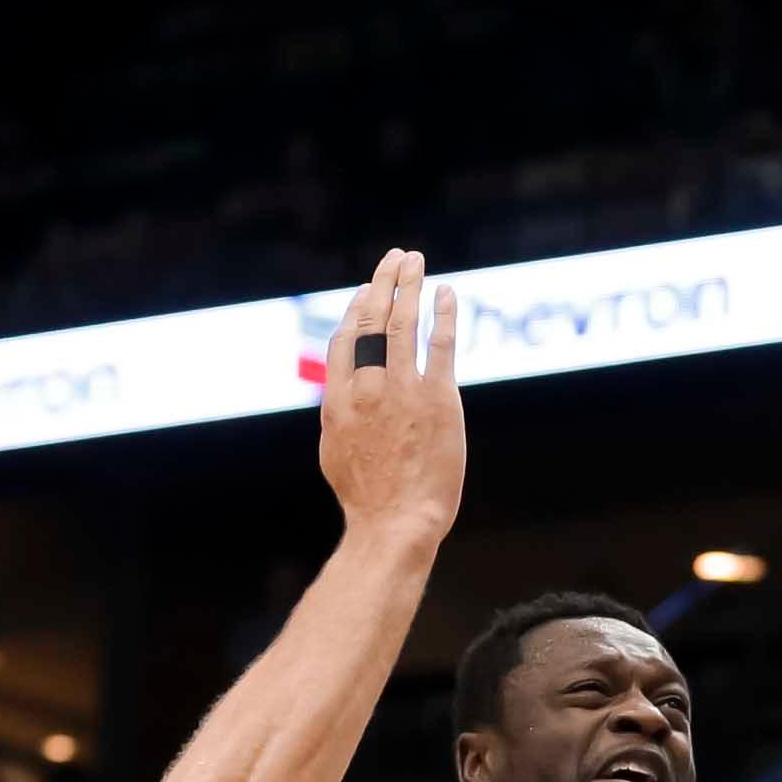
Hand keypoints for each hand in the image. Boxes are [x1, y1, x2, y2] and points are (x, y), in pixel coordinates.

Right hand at [318, 248, 463, 544]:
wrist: (395, 522)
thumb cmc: (366, 499)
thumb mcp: (335, 452)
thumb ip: (339, 414)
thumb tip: (340, 396)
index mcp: (338, 399)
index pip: (346, 340)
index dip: (357, 310)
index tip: (367, 291)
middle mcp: (368, 387)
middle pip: (373, 321)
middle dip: (383, 283)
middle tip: (395, 258)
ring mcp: (403, 389)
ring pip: (404, 323)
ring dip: (409, 285)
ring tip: (415, 261)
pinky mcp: (439, 398)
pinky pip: (441, 344)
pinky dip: (443, 314)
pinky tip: (446, 293)